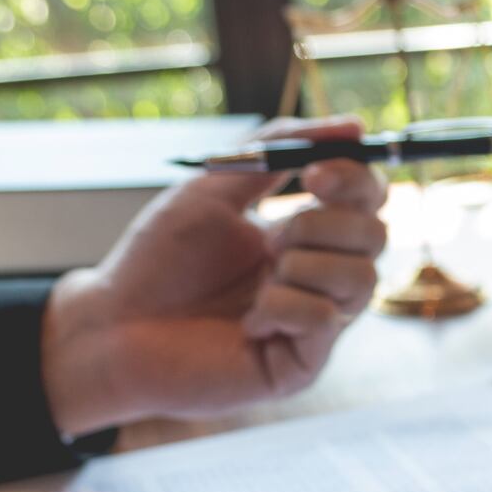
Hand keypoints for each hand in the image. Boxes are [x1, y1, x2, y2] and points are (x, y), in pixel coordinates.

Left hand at [40, 116, 390, 435]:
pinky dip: (282, 309)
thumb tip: (354, 125)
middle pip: (376, 236)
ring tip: (258, 279)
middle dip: (323, 225)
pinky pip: (325, 320)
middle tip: (270, 238)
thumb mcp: (216, 186)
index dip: (356, 180)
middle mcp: (319, 279)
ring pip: (362, 280)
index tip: (313, 175)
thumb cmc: (159, 261)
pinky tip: (247, 323)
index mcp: (305, 235)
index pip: (367, 200)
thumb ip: (278, 148)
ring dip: (304, 265)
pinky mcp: (301, 366)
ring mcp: (314, 325)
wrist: (115, 326)